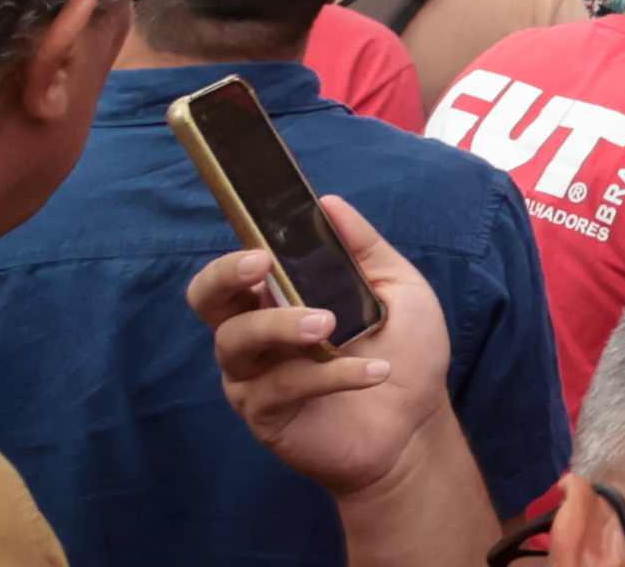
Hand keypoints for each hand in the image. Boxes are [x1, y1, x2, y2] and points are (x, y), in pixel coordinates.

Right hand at [197, 198, 476, 520]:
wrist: (416, 421)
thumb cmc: (404, 350)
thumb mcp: (398, 288)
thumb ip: (363, 247)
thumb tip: (328, 203)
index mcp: (282, 296)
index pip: (238, 268)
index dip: (237, 251)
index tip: (263, 241)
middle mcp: (257, 333)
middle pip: (207, 300)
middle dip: (225, 277)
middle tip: (263, 266)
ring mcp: (255, 375)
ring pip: (236, 342)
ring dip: (281, 324)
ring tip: (330, 326)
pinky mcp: (265, 414)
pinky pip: (281, 386)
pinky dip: (331, 375)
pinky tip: (375, 372)